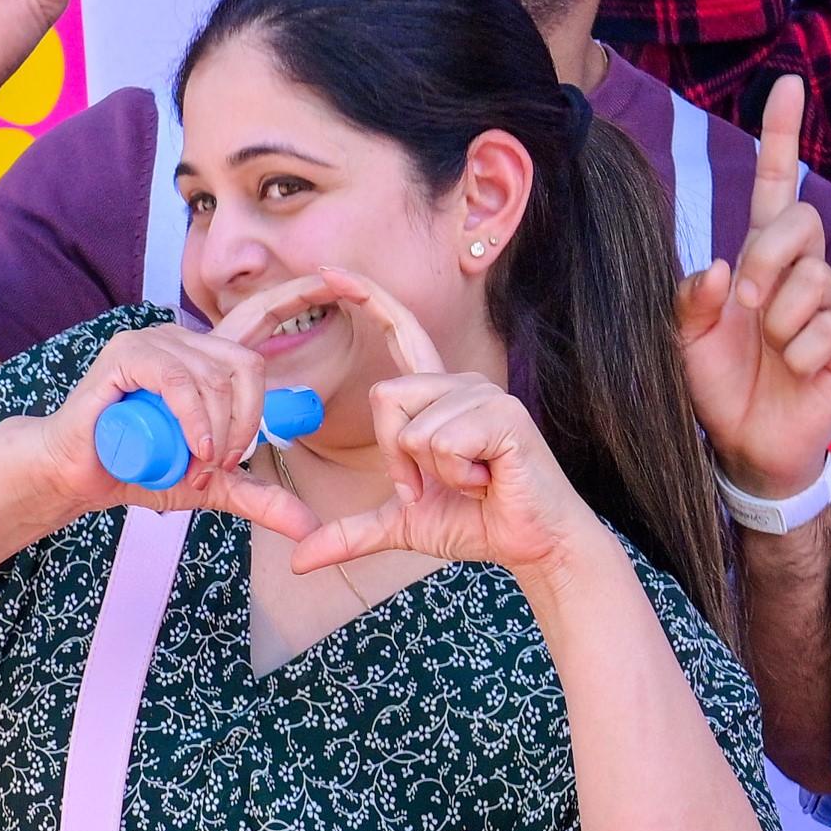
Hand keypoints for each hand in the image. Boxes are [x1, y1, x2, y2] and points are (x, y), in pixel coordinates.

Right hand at [33, 277, 334, 545]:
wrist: (78, 475)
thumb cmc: (138, 468)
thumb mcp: (212, 486)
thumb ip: (259, 498)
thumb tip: (310, 528)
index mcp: (209, 359)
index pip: (262, 315)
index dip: (300, 293)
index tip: (342, 279)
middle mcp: (186, 340)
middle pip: (249, 366)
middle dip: (248, 422)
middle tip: (224, 463)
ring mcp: (156, 340)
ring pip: (217, 378)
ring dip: (218, 431)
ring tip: (197, 463)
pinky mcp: (128, 353)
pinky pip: (181, 380)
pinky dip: (195, 419)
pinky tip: (195, 447)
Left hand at [283, 278, 610, 582]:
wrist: (532, 545)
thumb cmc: (476, 522)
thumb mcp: (401, 526)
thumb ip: (350, 533)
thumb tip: (298, 560)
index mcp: (437, 395)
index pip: (399, 332)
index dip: (366, 298)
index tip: (326, 269)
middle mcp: (461, 383)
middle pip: (385, 397)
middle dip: (396, 458)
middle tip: (431, 487)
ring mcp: (485, 395)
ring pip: (412, 428)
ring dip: (430, 475)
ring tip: (469, 483)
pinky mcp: (504, 415)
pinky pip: (442, 442)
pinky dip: (455, 476)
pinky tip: (487, 481)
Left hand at [679, 78, 830, 493]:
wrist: (748, 445)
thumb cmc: (719, 385)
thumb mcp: (686, 338)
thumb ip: (692, 297)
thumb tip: (725, 267)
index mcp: (764, 257)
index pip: (775, 185)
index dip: (781, 136)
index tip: (787, 84)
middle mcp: (805, 271)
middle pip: (799, 224)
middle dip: (768, 259)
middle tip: (747, 306)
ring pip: (813, 281)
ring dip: (779, 322)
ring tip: (773, 351)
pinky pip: (828, 330)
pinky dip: (800, 354)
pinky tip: (798, 373)